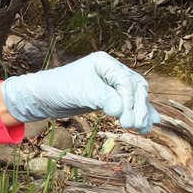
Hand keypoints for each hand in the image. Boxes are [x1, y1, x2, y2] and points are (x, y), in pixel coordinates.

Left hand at [1, 52, 159, 133]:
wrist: (42, 97)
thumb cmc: (58, 89)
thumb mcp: (80, 92)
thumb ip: (102, 98)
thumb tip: (121, 110)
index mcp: (104, 62)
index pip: (126, 81)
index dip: (129, 100)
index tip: (124, 119)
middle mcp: (111, 70)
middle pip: (135, 88)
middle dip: (138, 107)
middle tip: (136, 126)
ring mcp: (111, 83)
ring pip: (135, 97)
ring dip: (141, 113)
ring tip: (144, 130)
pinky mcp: (109, 97)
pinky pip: (129, 104)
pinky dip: (138, 113)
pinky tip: (151, 124)